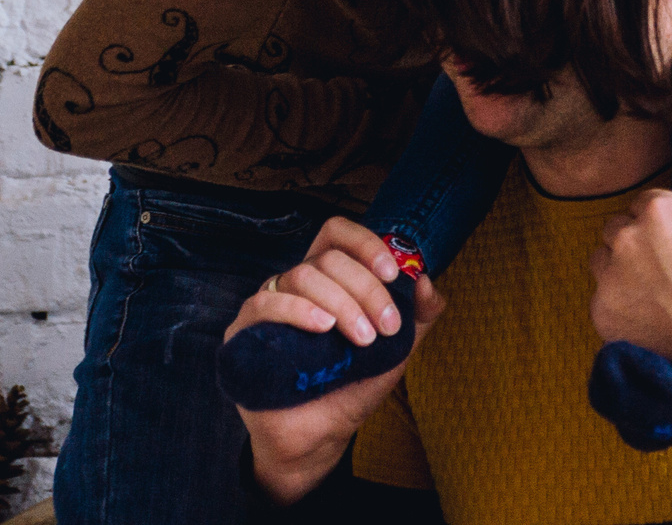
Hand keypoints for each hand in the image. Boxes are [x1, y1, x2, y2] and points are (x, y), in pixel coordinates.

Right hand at [230, 218, 446, 503]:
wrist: (321, 436)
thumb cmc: (353, 385)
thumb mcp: (396, 349)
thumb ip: (419, 316)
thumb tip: (427, 280)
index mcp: (330, 279)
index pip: (338, 235)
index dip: (366, 244)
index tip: (393, 273)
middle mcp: (298, 285)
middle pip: (328, 259)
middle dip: (365, 289)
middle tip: (384, 328)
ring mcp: (269, 304)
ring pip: (301, 276)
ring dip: (341, 303)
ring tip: (361, 338)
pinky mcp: (244, 331)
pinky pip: (265, 302)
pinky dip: (297, 309)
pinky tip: (322, 327)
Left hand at [588, 182, 671, 363]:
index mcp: (662, 210)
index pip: (645, 203)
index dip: (661, 221)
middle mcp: (628, 238)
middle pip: (618, 229)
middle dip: (635, 243)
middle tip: (664, 267)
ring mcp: (611, 277)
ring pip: (602, 262)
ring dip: (618, 271)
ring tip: (651, 291)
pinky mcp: (603, 313)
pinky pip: (601, 301)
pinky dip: (618, 308)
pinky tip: (646, 317)